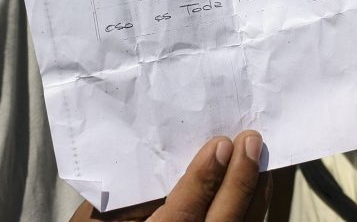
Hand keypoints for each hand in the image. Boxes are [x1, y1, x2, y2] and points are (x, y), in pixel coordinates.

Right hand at [69, 131, 268, 220]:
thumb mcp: (98, 218)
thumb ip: (131, 196)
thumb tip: (174, 161)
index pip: (183, 216)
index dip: (204, 180)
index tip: (221, 145)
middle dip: (241, 181)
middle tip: (251, 141)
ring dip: (254, 193)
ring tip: (259, 158)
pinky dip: (252, 208)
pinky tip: (255, 184)